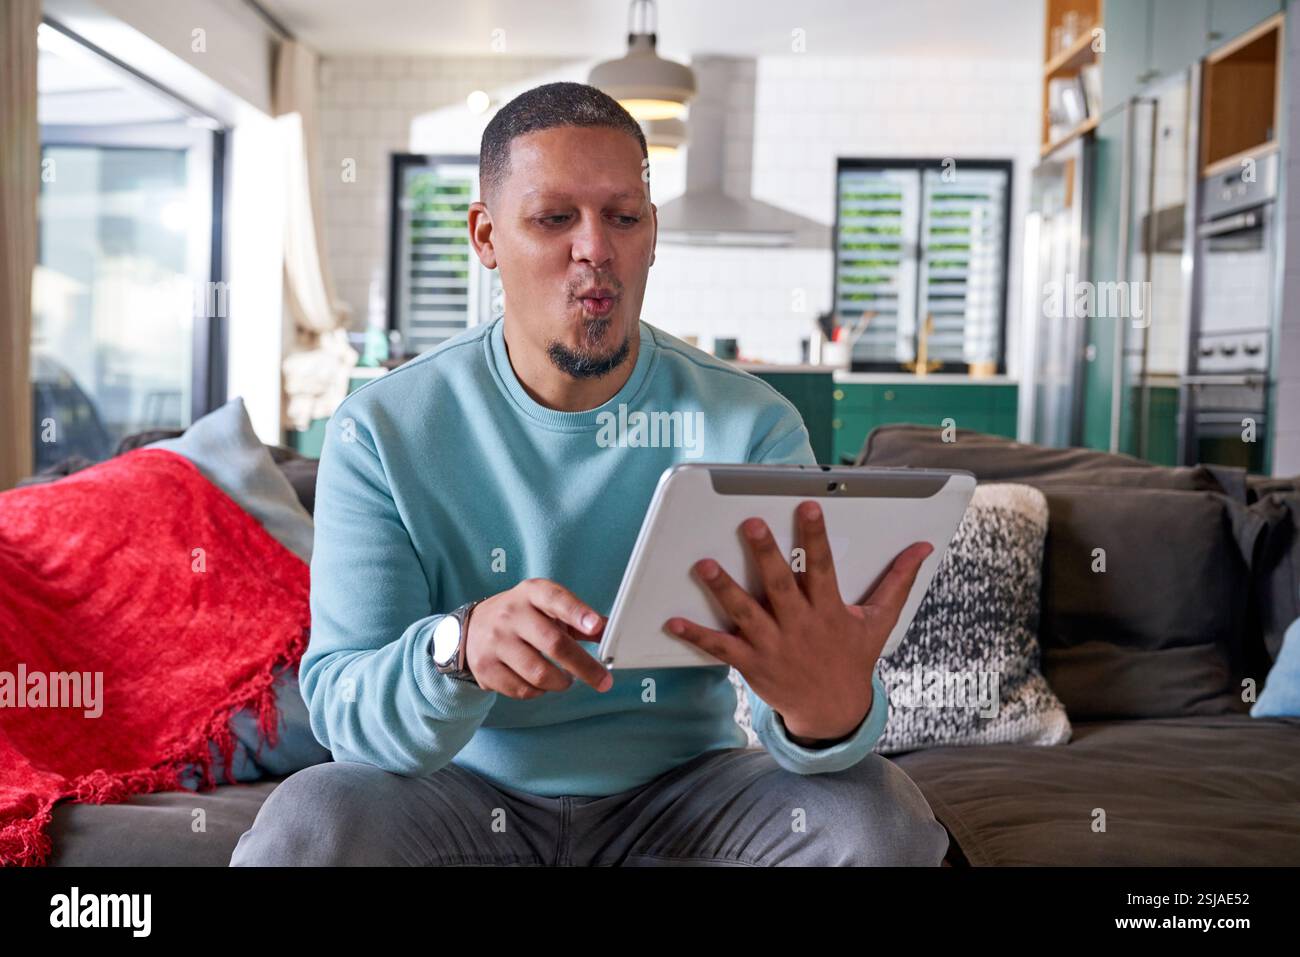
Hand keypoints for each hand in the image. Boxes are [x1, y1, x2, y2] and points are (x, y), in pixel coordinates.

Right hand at [464, 579, 613, 698]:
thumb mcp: (548, 607)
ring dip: (562, 683)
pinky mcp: (486, 668)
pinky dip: (539, 692)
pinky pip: (523, 690)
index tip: (596, 626)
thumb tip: (612, 631)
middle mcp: (511, 614)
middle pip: (554, 644)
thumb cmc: (522, 617)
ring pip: (539, 673)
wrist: (472, 628)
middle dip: (585, 667)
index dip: (578, 613)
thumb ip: (579, 619)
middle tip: (603, 681)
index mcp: (532, 593)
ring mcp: (496, 641)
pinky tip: (541, 683)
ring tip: (566, 679)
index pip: (556, 599)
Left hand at [664, 501, 932, 741]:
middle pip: (780, 586)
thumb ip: (898, 581)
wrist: (833, 711)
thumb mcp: (879, 621)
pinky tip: (673, 621)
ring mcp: (773, 646)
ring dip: (724, 589)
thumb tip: (923, 547)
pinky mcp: (752, 664)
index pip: (824, 569)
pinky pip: (721, 647)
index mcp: (830, 612)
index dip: (816, 538)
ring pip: (746, 613)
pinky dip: (696, 636)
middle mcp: (800, 627)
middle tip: (751, 523)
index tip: (808, 506)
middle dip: (765, 554)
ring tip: (704, 564)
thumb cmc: (853, 657)